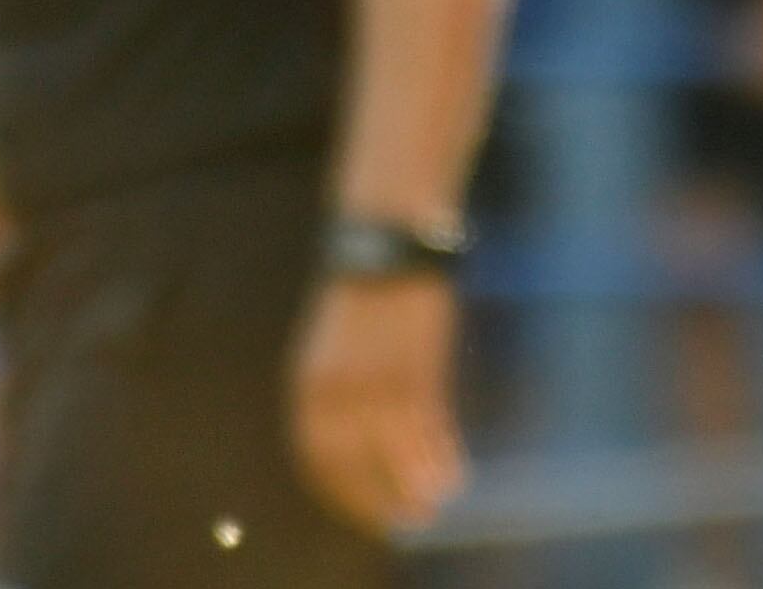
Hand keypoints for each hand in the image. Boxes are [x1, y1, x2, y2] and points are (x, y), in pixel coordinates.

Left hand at [290, 275, 462, 533]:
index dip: (343, 496)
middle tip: (409, 520)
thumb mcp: (334, 348)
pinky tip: (453, 472)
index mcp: (309, 385)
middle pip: (354, 468)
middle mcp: (336, 391)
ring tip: (436, 503)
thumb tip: (352, 446)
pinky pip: (427, 428)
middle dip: (382, 501)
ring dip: (417, 487)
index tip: (368, 515)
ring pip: (396, 454)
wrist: (386, 243)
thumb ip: (336, 395)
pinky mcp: (415, 367)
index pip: (317, 460)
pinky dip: (440, 457)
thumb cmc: (364, 296)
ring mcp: (376, 380)